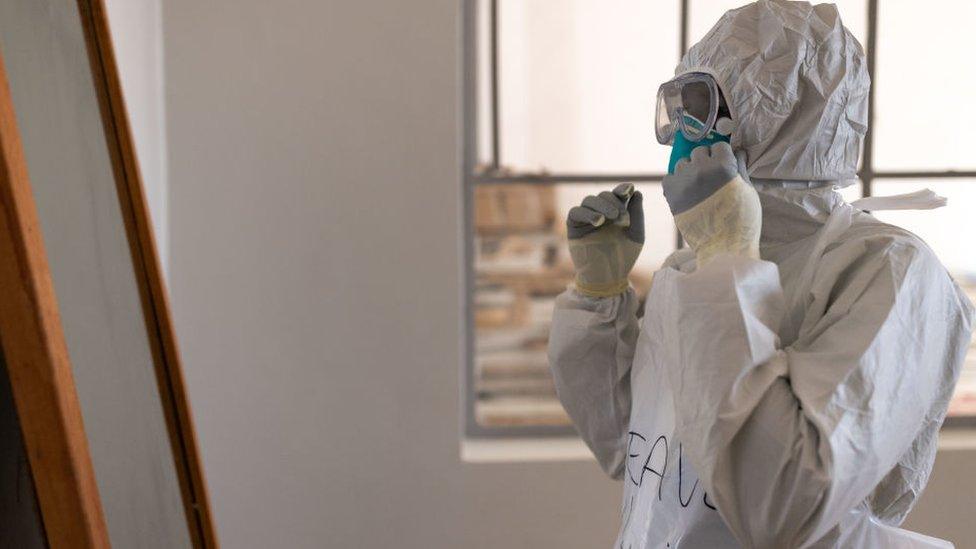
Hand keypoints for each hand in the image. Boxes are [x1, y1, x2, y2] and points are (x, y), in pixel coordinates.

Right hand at [566, 183, 643, 296]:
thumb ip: (637, 214)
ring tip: (609, 219)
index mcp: (616, 212)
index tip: (629, 190)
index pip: (617, 194)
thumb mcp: (636, 235)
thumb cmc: (624, 257)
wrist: (609, 277)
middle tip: (622, 218)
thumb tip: (636, 192)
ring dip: (601, 206)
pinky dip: (586, 213)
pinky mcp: (574, 227)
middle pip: (603, 195)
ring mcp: (586, 219)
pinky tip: (598, 221)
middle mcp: (601, 213)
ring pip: (589, 200)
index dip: (622, 188)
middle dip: (614, 202)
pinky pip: (575, 212)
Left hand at [662, 142, 760, 266]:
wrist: (724, 247)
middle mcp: (700, 169)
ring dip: (690, 170)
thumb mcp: (748, 190)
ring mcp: (683, 182)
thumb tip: (738, 151)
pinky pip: (669, 178)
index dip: (723, 155)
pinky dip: (675, 182)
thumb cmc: (743, 220)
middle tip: (711, 177)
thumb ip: (740, 168)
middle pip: (699, 152)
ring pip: (682, 163)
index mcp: (723, 166)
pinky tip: (685, 192)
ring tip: (698, 186)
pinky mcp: (671, 195)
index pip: (719, 145)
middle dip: (706, 160)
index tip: (724, 165)